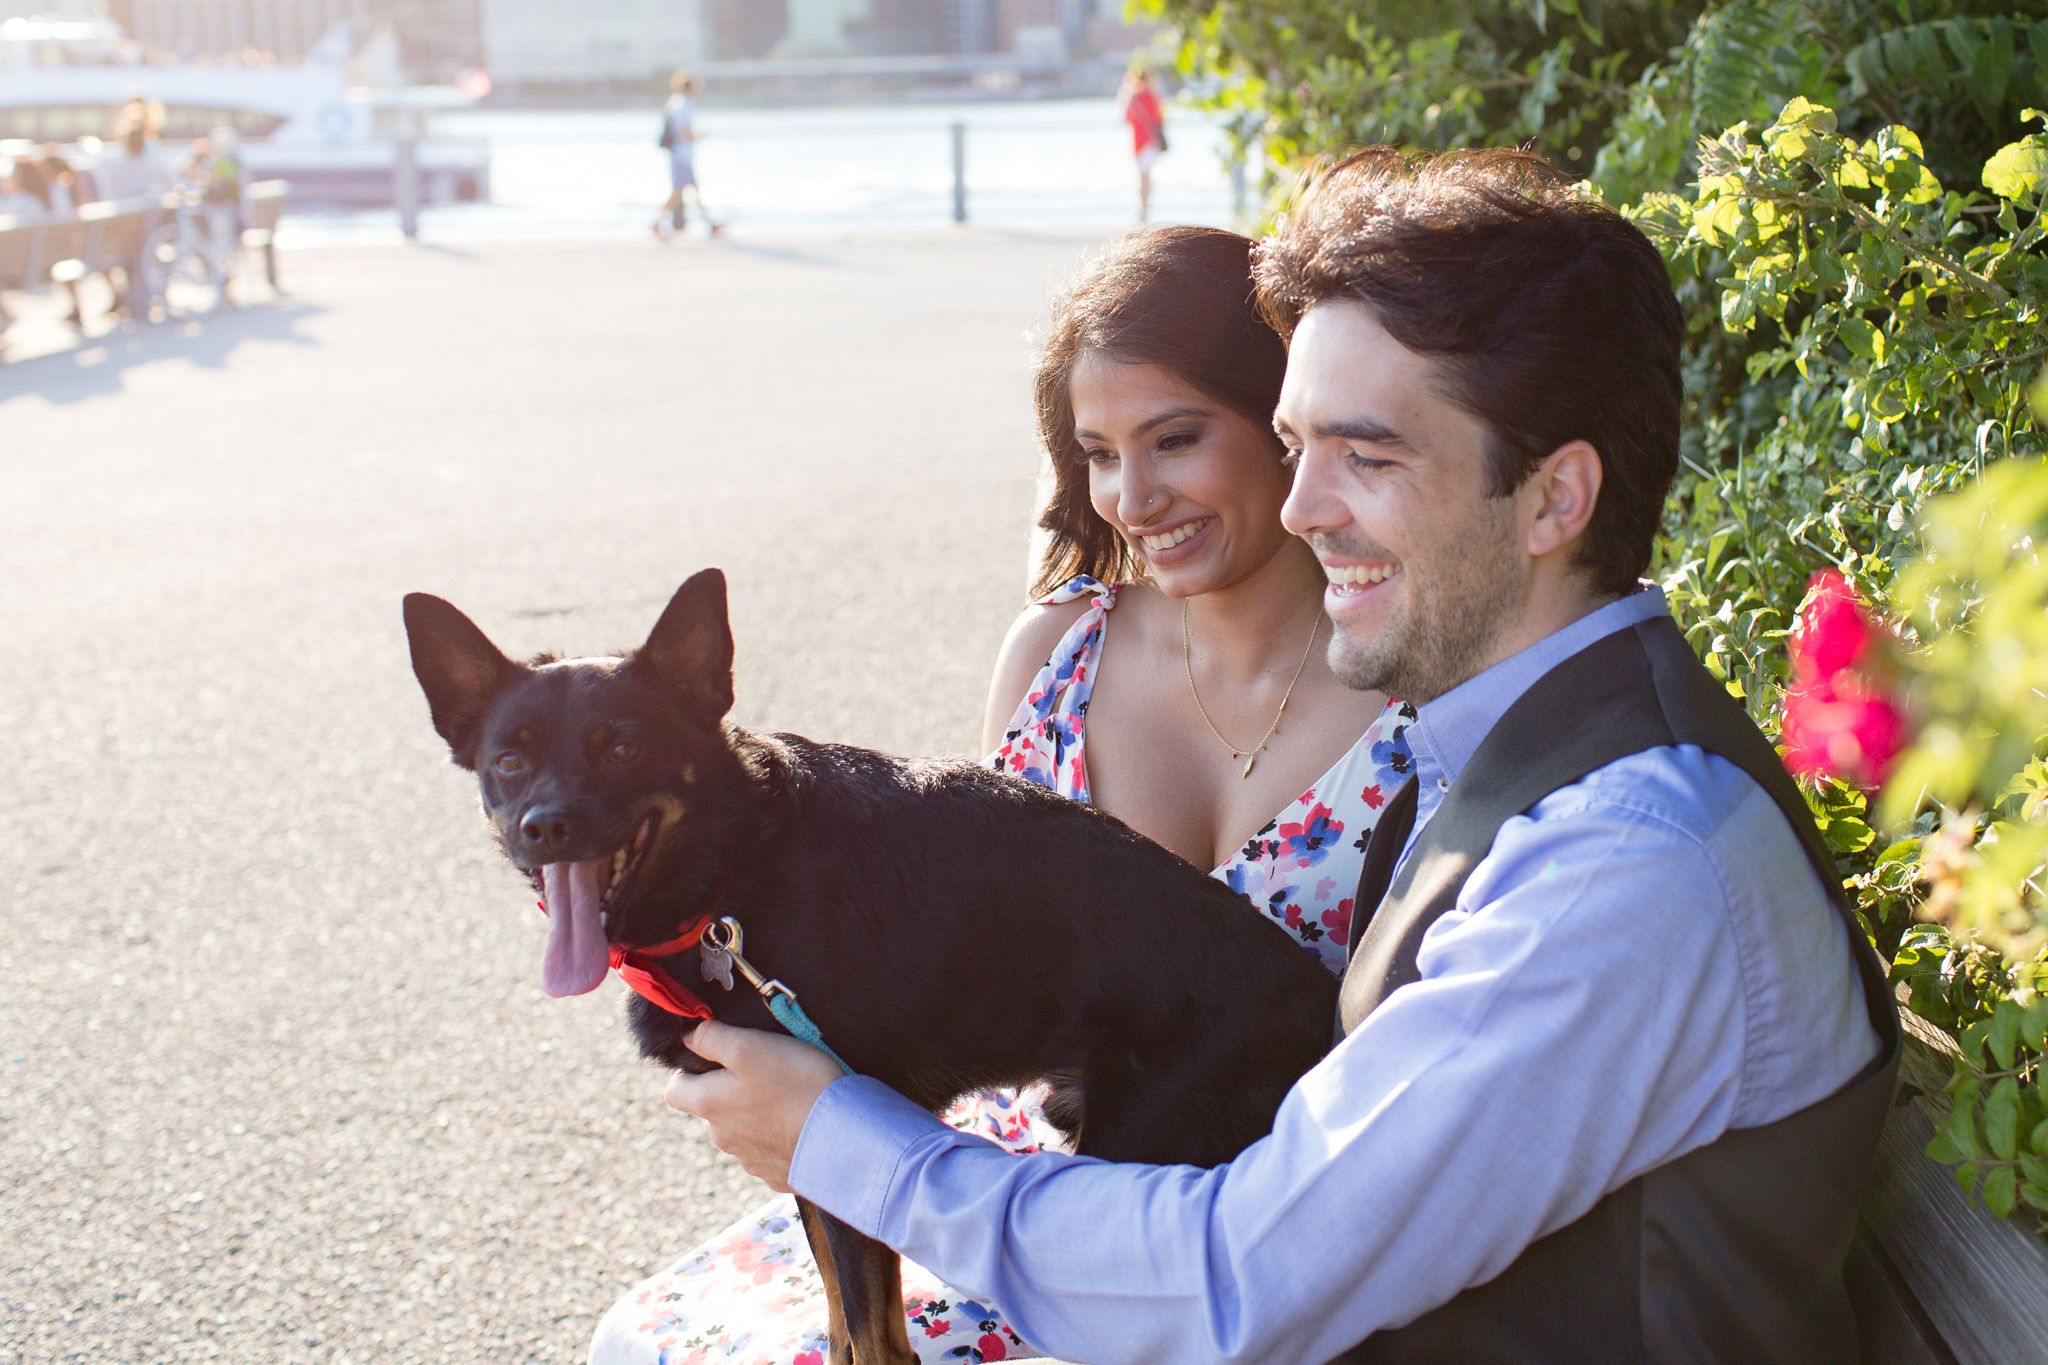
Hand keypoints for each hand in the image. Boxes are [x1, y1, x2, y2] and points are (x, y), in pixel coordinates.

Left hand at [664, 1020, 844, 1191]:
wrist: (843, 1137)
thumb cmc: (796, 1086)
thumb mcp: (749, 1046)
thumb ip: (711, 1038)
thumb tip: (689, 1034)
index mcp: (710, 1106)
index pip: (674, 1090)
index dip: (688, 1072)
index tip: (714, 1059)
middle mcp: (723, 1137)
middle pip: (712, 1109)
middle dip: (729, 1091)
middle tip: (763, 1072)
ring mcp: (750, 1159)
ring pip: (741, 1129)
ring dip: (756, 1113)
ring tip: (789, 1096)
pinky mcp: (777, 1172)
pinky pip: (769, 1149)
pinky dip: (779, 1135)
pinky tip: (801, 1122)